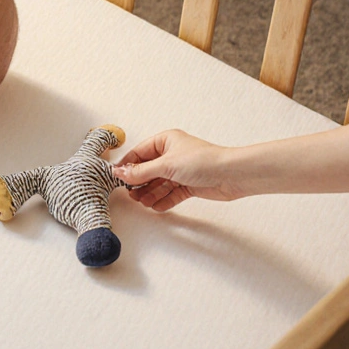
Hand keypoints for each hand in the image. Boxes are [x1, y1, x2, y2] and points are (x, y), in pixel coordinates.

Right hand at [113, 130, 243, 211]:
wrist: (232, 175)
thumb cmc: (203, 161)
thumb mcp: (166, 165)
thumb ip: (141, 172)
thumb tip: (120, 173)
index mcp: (165, 141)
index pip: (139, 153)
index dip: (127, 165)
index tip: (116, 178)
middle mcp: (172, 155)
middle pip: (148, 170)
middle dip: (139, 183)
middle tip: (130, 194)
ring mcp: (180, 171)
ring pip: (158, 183)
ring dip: (150, 194)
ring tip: (143, 202)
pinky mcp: (188, 185)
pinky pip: (170, 193)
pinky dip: (163, 200)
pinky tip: (156, 206)